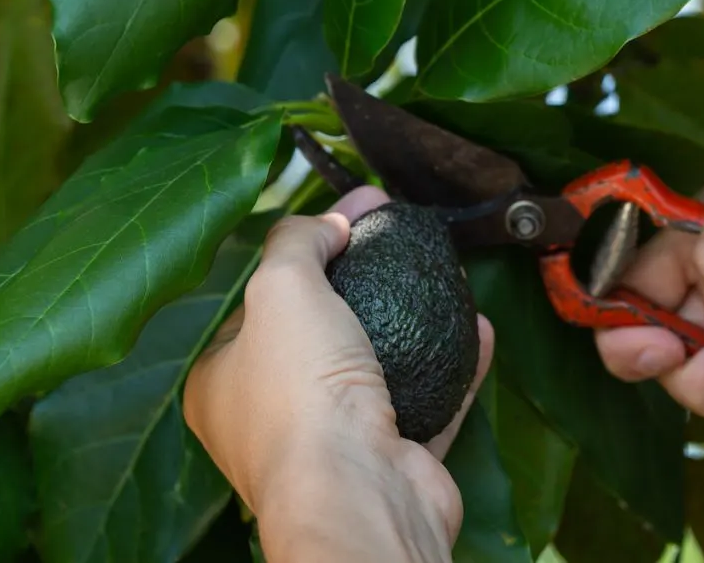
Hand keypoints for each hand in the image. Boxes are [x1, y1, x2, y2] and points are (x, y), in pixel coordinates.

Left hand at [183, 186, 493, 561]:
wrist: (360, 491)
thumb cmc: (300, 392)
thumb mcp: (281, 289)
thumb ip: (296, 243)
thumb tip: (326, 224)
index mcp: (225, 382)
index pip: (263, 302)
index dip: (310, 248)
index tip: (355, 211)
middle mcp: (274, 415)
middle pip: (324, 327)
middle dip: (364, 274)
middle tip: (398, 227)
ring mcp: (338, 440)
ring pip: (379, 363)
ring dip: (414, 316)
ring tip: (445, 269)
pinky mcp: (394, 455)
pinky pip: (428, 397)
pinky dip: (453, 362)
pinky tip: (478, 327)